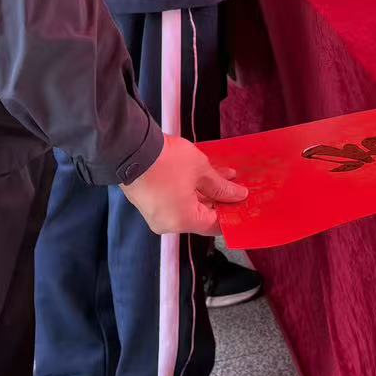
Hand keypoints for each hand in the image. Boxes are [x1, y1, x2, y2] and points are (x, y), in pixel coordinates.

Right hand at [120, 134, 247, 235]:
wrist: (130, 150)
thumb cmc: (167, 161)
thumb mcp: (200, 170)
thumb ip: (221, 186)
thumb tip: (238, 195)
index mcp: (183, 220)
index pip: (214, 226)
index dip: (232, 214)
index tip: (245, 203)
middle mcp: (169, 224)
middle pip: (201, 216)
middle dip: (220, 200)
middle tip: (237, 186)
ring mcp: (157, 215)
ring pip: (189, 207)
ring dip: (207, 192)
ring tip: (226, 175)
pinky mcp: (150, 204)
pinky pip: (176, 202)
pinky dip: (191, 191)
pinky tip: (206, 174)